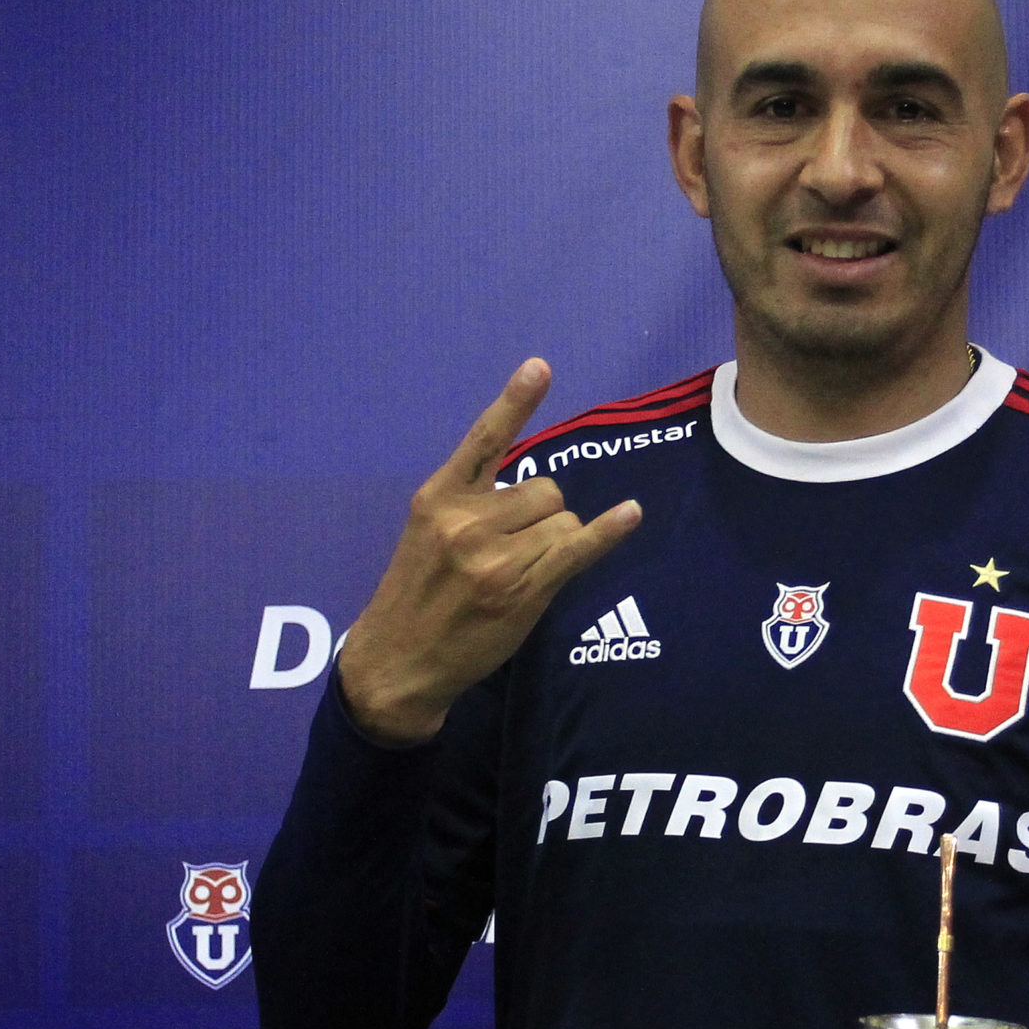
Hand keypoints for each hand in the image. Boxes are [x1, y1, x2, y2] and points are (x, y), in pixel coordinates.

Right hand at [337, 360, 641, 744]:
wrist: (398, 661)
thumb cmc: (417, 595)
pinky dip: (608, 531)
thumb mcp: (426, 534)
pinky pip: (576, 549)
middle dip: (542, 514)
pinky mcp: (523, 589)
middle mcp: (466, 520)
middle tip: (514, 551)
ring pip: (562, 520)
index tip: (542, 367)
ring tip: (522, 571)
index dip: (515, 402)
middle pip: (544, 489)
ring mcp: (495, 557)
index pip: (483, 438)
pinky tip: (630, 514)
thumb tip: (529, 489)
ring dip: (557, 541)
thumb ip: (469, 504)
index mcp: (438, 497)